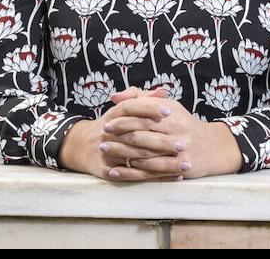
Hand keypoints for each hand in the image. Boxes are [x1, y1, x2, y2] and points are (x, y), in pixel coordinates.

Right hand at [60, 87, 185, 182]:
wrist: (83, 146)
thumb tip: (163, 92)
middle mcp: (109, 134)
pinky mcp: (108, 171)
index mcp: (114, 115)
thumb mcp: (122, 109)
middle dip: (161, 142)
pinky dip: (155, 178)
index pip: (131, 108)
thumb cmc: (112, 126)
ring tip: (185, 163)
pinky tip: (175, 176)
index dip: (150, 109)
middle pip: (137, 137)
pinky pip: (135, 176)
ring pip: (138, 159)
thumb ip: (142, 99)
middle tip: (183, 144)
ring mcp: (108, 153)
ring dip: (163, 163)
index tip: (170, 112)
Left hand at [98, 86, 240, 179]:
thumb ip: (139, 98)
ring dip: (123, 153)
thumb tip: (114, 97)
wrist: (212, 147)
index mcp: (171, 111)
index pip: (143, 113)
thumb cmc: (182, 124)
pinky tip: (121, 168)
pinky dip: (136, 170)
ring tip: (106, 151)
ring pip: (146, 151)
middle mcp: (177, 128)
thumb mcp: (165, 107)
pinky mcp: (182, 165)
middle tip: (102, 137)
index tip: (107, 122)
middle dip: (120, 135)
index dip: (123, 118)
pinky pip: (155, 169)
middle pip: (143, 132)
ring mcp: (180, 148)